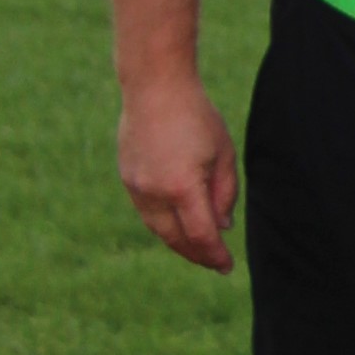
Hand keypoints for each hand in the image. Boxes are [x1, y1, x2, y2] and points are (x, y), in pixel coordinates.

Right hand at [118, 74, 238, 272]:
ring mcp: (135, 186)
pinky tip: (177, 226)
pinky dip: (163, 224)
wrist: (155, 88)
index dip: (215, 255)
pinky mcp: (127, 178)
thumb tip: (222, 227)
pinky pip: (146, 212)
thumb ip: (224, 194)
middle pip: (175, 239)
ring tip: (197, 251)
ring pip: (157, 228)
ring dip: (178, 243)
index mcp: (182, 187)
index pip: (201, 235)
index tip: (228, 266)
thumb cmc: (197, 117)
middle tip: (214, 264)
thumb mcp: (223, 153)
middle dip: (196, 255)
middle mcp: (154, 192)